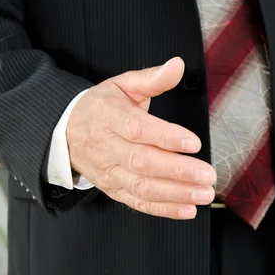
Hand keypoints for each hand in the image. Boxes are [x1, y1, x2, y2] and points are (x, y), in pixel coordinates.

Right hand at [66, 57, 216, 219]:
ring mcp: (108, 171)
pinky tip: (187, 209)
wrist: (66, 131)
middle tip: (207, 174)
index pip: (137, 129)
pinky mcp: (111, 189)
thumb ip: (152, 78)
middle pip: (142, 162)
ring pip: (140, 186)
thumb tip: (178, 65)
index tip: (194, 143)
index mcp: (108, 116)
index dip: (166, 137)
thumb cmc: (101, 106)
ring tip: (203, 193)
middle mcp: (106, 146)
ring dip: (174, 193)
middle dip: (177, 171)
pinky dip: (162, 209)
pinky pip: (137, 202)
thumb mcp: (123, 84)